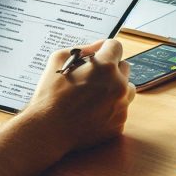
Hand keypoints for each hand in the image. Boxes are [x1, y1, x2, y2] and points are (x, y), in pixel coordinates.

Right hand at [24, 39, 135, 153]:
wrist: (48, 129)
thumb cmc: (50, 94)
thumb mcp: (59, 59)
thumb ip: (83, 48)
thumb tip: (99, 46)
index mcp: (106, 67)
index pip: (115, 46)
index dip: (105, 49)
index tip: (98, 55)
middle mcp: (119, 85)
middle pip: (124, 67)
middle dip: (111, 68)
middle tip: (92, 77)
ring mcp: (121, 106)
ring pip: (127, 89)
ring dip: (115, 88)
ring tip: (94, 96)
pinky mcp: (119, 124)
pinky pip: (121, 109)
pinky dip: (111, 108)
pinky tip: (93, 112)